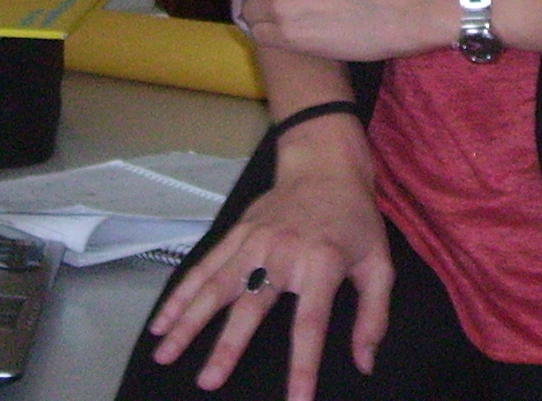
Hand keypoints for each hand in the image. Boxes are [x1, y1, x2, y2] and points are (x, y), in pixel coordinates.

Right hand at [146, 114, 390, 399]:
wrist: (325, 165)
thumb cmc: (354, 219)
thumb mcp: (379, 263)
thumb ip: (374, 315)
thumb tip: (365, 363)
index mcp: (321, 264)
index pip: (309, 324)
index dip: (303, 365)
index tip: (296, 400)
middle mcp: (282, 253)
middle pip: (250, 306)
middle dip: (227, 346)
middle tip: (208, 381)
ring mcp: (253, 242)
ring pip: (215, 286)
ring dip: (188, 321)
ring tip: (166, 354)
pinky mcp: (236, 234)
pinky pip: (204, 267)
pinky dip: (180, 294)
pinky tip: (162, 320)